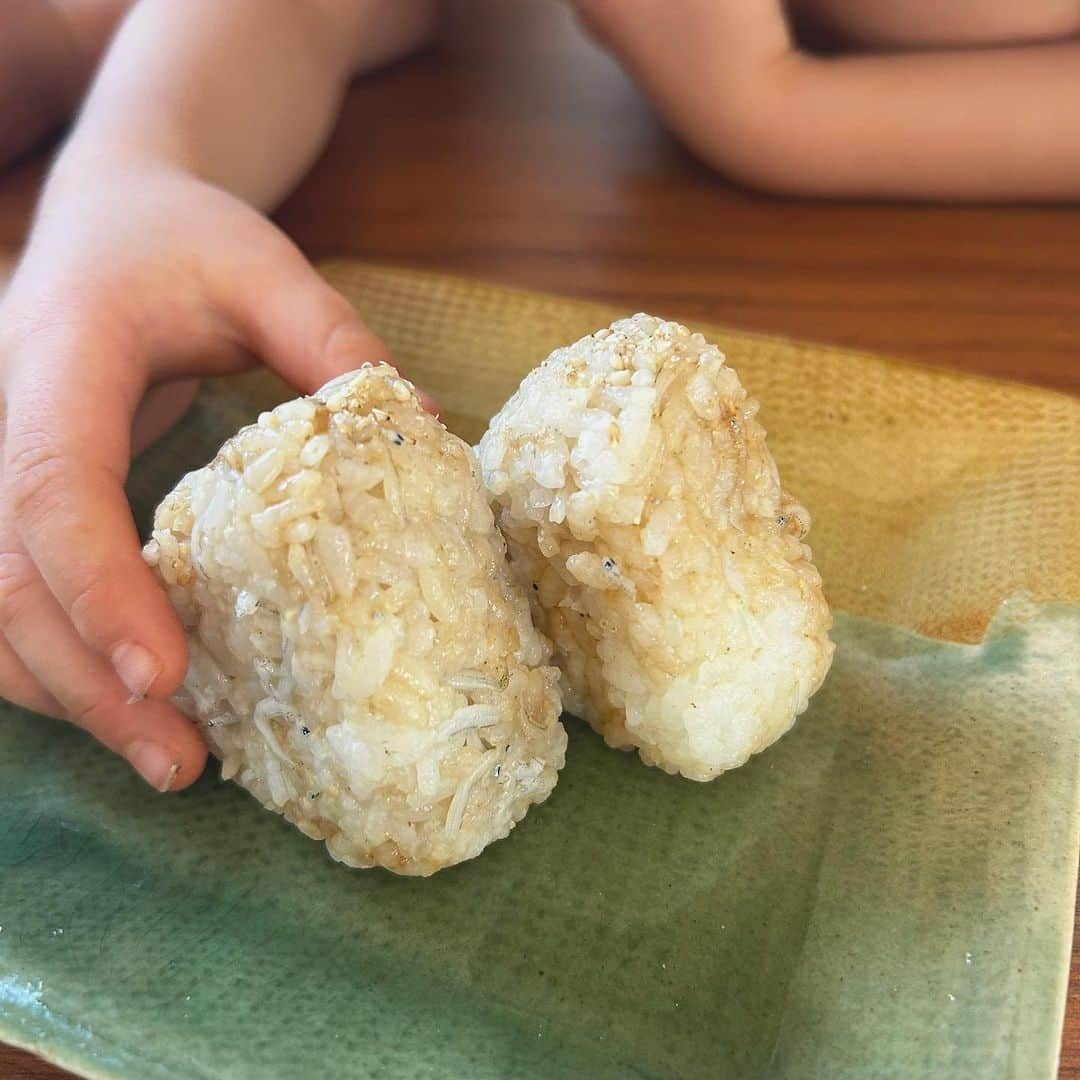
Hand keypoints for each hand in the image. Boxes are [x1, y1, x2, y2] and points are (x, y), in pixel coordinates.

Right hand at [0, 149, 394, 789]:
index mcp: (61, 356)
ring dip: (68, 692)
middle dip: (85, 680)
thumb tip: (426, 429)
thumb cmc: (185, 237)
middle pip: (8, 575)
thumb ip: (333, 342)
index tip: (167, 674)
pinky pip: (11, 596)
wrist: (111, 216)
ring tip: (170, 761)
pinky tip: (132, 706)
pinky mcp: (19, 498)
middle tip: (180, 762)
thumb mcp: (265, 268)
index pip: (55, 484)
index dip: (100, 586)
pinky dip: (61, 663)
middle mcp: (5, 419)